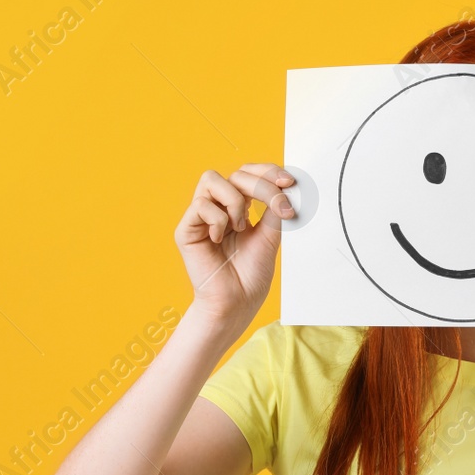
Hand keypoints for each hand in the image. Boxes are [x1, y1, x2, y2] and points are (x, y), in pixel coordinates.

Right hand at [175, 165, 293, 327]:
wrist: (236, 304)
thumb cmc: (251, 276)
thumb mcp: (271, 236)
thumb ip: (274, 208)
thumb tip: (285, 185)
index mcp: (239, 208)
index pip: (248, 174)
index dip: (268, 171)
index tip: (289, 182)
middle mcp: (218, 208)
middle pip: (234, 173)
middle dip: (259, 185)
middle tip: (276, 206)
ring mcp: (201, 217)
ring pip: (211, 179)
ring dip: (234, 201)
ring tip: (240, 227)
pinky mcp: (186, 229)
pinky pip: (200, 205)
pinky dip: (218, 220)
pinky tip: (219, 239)